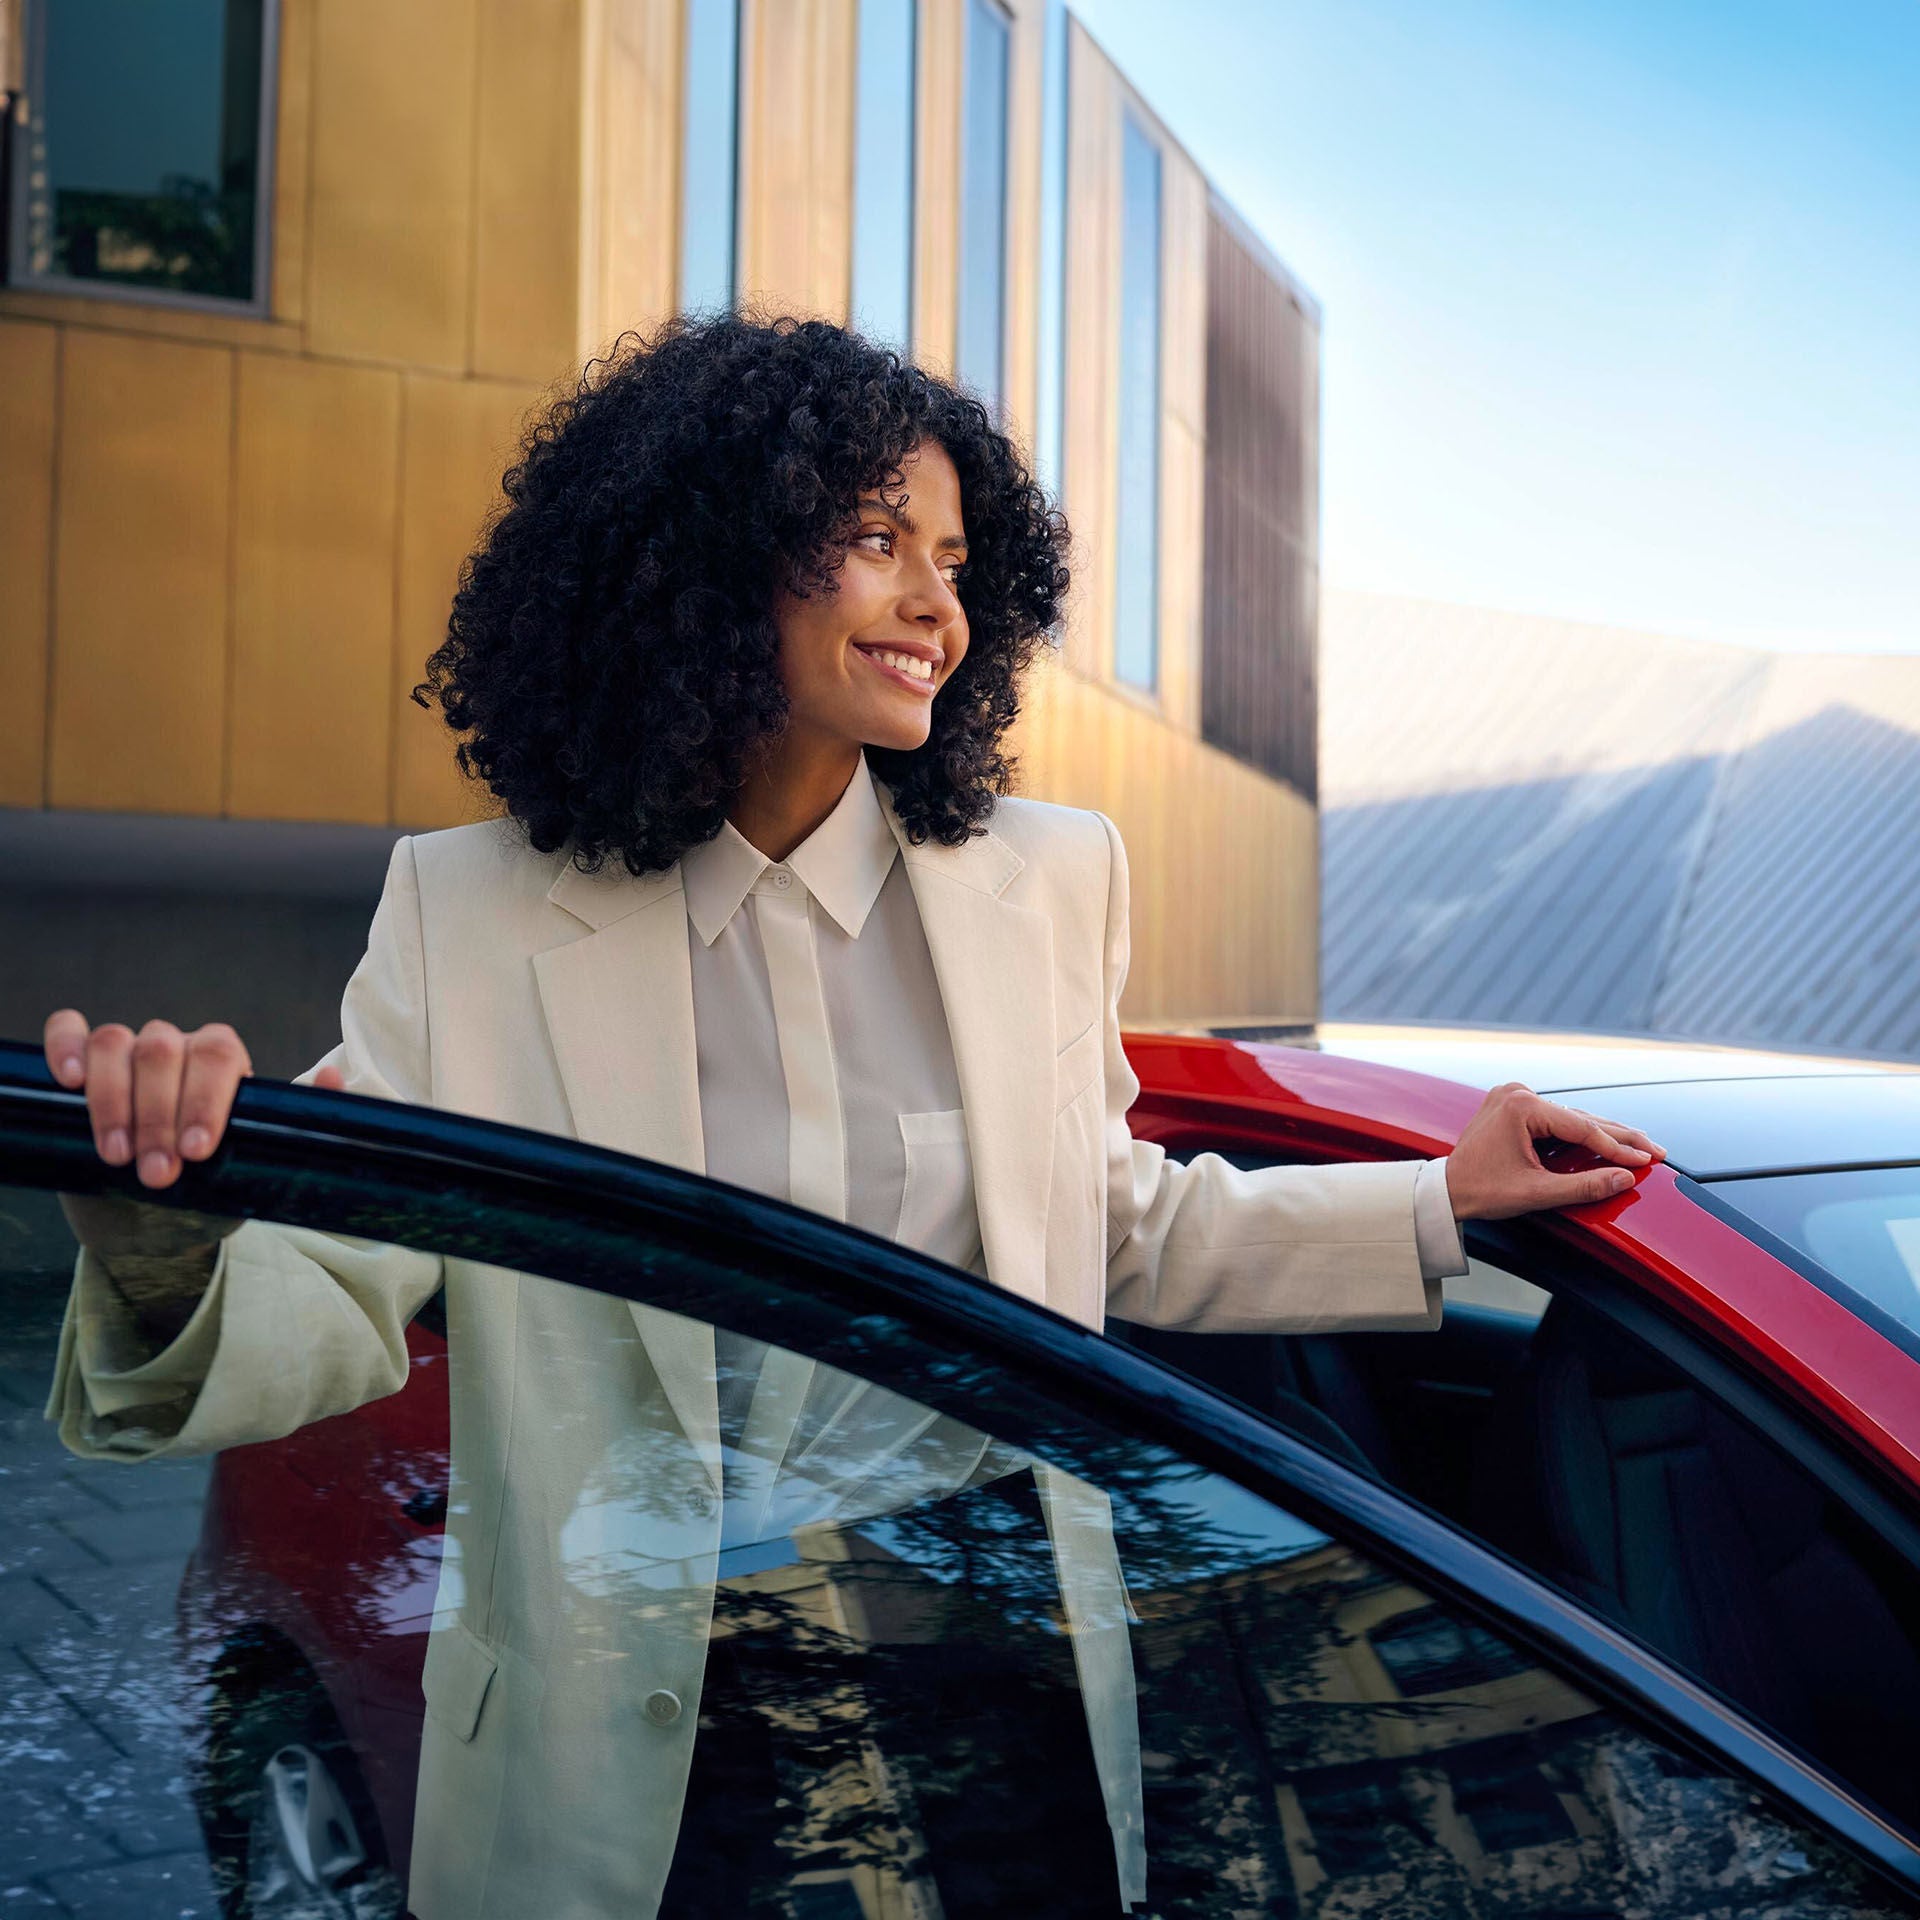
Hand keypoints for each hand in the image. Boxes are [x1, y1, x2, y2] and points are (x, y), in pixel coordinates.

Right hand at [43, 1009, 344, 1190]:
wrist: (157, 1221)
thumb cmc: (212, 1188)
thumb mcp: (256, 1165)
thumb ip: (298, 1124)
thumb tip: (333, 1079)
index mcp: (223, 1064)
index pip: (218, 1055)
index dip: (206, 1099)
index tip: (198, 1152)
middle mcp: (177, 1049)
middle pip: (164, 1051)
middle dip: (160, 1117)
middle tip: (159, 1174)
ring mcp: (127, 1054)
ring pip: (117, 1043)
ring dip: (114, 1102)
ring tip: (118, 1157)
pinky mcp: (79, 1068)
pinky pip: (69, 1031)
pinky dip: (65, 1045)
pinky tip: (68, 1081)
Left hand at [1443, 1082, 1665, 1221]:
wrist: (1445, 1190)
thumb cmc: (1481, 1191)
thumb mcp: (1536, 1192)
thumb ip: (1583, 1186)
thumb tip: (1626, 1179)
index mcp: (1521, 1106)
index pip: (1582, 1128)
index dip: (1618, 1148)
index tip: (1648, 1160)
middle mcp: (1517, 1093)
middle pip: (1581, 1118)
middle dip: (1620, 1137)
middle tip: (1657, 1150)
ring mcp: (1513, 1096)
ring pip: (1571, 1118)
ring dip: (1604, 1134)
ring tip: (1640, 1147)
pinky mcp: (1512, 1105)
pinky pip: (1556, 1119)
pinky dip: (1580, 1133)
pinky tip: (1608, 1143)